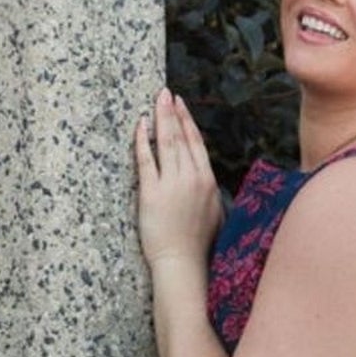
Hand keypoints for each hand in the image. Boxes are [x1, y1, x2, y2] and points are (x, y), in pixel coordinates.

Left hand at [134, 87, 222, 269]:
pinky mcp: (152, 192)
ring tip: (156, 101)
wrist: (183, 262)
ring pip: (166, 143)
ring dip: (160, 118)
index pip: (197, 143)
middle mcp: (192, 178)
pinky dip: (142, 140)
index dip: (188, 121)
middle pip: (181, 137)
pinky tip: (140, 125)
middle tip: (165, 93)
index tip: (181, 105)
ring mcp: (172, 184)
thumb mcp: (215, 213)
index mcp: (208, 182)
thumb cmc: (198, 245)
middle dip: (173, 112)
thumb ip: (210, 192)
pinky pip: (146, 159)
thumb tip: (206, 180)